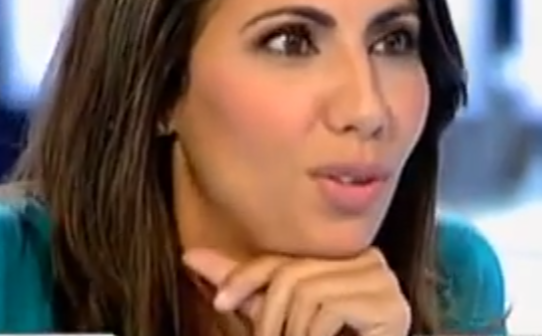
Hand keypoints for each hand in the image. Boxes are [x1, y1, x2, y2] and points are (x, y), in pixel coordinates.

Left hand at [183, 248, 409, 335]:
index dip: (247, 276)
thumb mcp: (278, 316)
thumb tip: (191, 254)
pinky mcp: (390, 307)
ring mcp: (383, 281)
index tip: (221, 301)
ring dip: (289, 334)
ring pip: (306, 291)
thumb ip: (244, 287)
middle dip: (267, 316)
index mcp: (342, 256)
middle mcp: (367, 259)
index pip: (286, 256)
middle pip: (294, 272)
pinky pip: (328, 308)